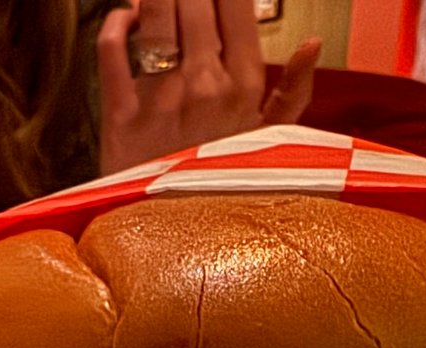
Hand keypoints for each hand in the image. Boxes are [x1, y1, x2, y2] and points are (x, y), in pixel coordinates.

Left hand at [97, 0, 319, 175]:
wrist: (177, 245)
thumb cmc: (225, 192)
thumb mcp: (274, 146)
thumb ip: (294, 93)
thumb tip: (314, 44)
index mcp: (245, 89)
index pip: (237, 10)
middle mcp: (205, 86)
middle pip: (193, 3)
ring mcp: (161, 99)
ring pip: (155, 18)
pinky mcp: (120, 115)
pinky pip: (111, 52)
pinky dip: (115, 24)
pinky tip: (125, 17)